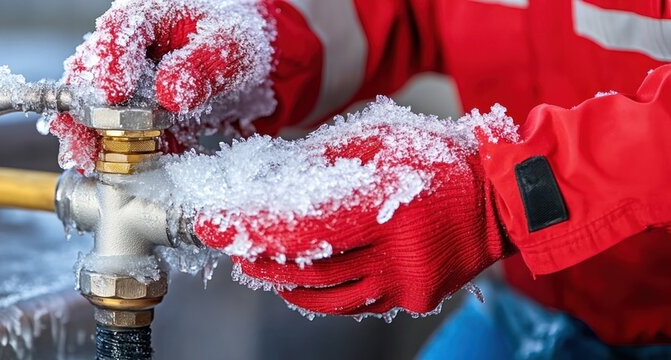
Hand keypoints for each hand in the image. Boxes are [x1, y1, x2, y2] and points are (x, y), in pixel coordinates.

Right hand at [49, 0, 276, 171]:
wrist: (246, 69)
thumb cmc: (234, 44)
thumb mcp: (231, 47)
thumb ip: (203, 66)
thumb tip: (169, 91)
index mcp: (149, 19)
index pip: (120, 30)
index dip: (111, 61)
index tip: (113, 92)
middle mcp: (128, 50)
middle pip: (91, 73)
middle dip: (83, 108)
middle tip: (82, 136)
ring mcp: (128, 85)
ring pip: (94, 107)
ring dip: (89, 135)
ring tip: (85, 160)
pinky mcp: (136, 116)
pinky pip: (121, 135)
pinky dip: (118, 154)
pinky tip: (117, 172)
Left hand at [193, 101, 516, 315]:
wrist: (501, 198)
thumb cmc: (440, 159)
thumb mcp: (380, 140)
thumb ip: (328, 161)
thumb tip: (278, 178)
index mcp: (385, 209)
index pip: (301, 230)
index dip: (252, 231)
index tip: (214, 226)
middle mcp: (395, 254)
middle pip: (307, 269)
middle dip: (258, 259)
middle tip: (230, 246)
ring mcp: (405, 283)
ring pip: (326, 296)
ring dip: (283, 282)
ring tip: (256, 266)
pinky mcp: (413, 298)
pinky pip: (354, 304)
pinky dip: (319, 295)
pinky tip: (298, 283)